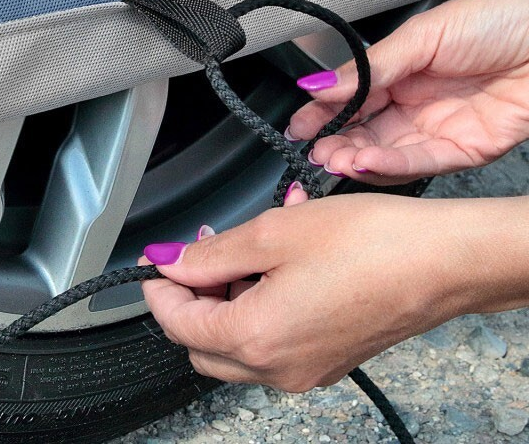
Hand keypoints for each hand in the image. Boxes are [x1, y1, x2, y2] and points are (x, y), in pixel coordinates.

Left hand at [140, 193, 528, 391]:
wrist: (445, 262)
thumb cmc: (371, 244)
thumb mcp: (273, 233)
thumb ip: (211, 253)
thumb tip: (169, 261)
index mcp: (256, 338)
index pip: (178, 323)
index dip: (159, 289)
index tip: (158, 261)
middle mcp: (277, 368)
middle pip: (202, 344)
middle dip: (192, 298)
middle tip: (201, 253)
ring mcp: (305, 369)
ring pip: (237, 345)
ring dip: (229, 298)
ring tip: (249, 246)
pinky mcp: (327, 360)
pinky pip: (274, 341)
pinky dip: (262, 306)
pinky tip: (281, 263)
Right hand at [288, 0, 528, 183]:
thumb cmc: (502, 17)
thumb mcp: (423, 36)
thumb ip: (370, 69)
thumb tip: (319, 84)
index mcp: (402, 71)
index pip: (353, 100)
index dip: (323, 114)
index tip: (297, 126)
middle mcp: (417, 104)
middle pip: (365, 132)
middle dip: (336, 143)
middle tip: (314, 149)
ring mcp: (440, 129)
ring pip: (388, 154)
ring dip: (358, 158)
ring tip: (335, 158)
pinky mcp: (466, 150)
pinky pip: (422, 164)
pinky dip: (391, 166)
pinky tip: (366, 161)